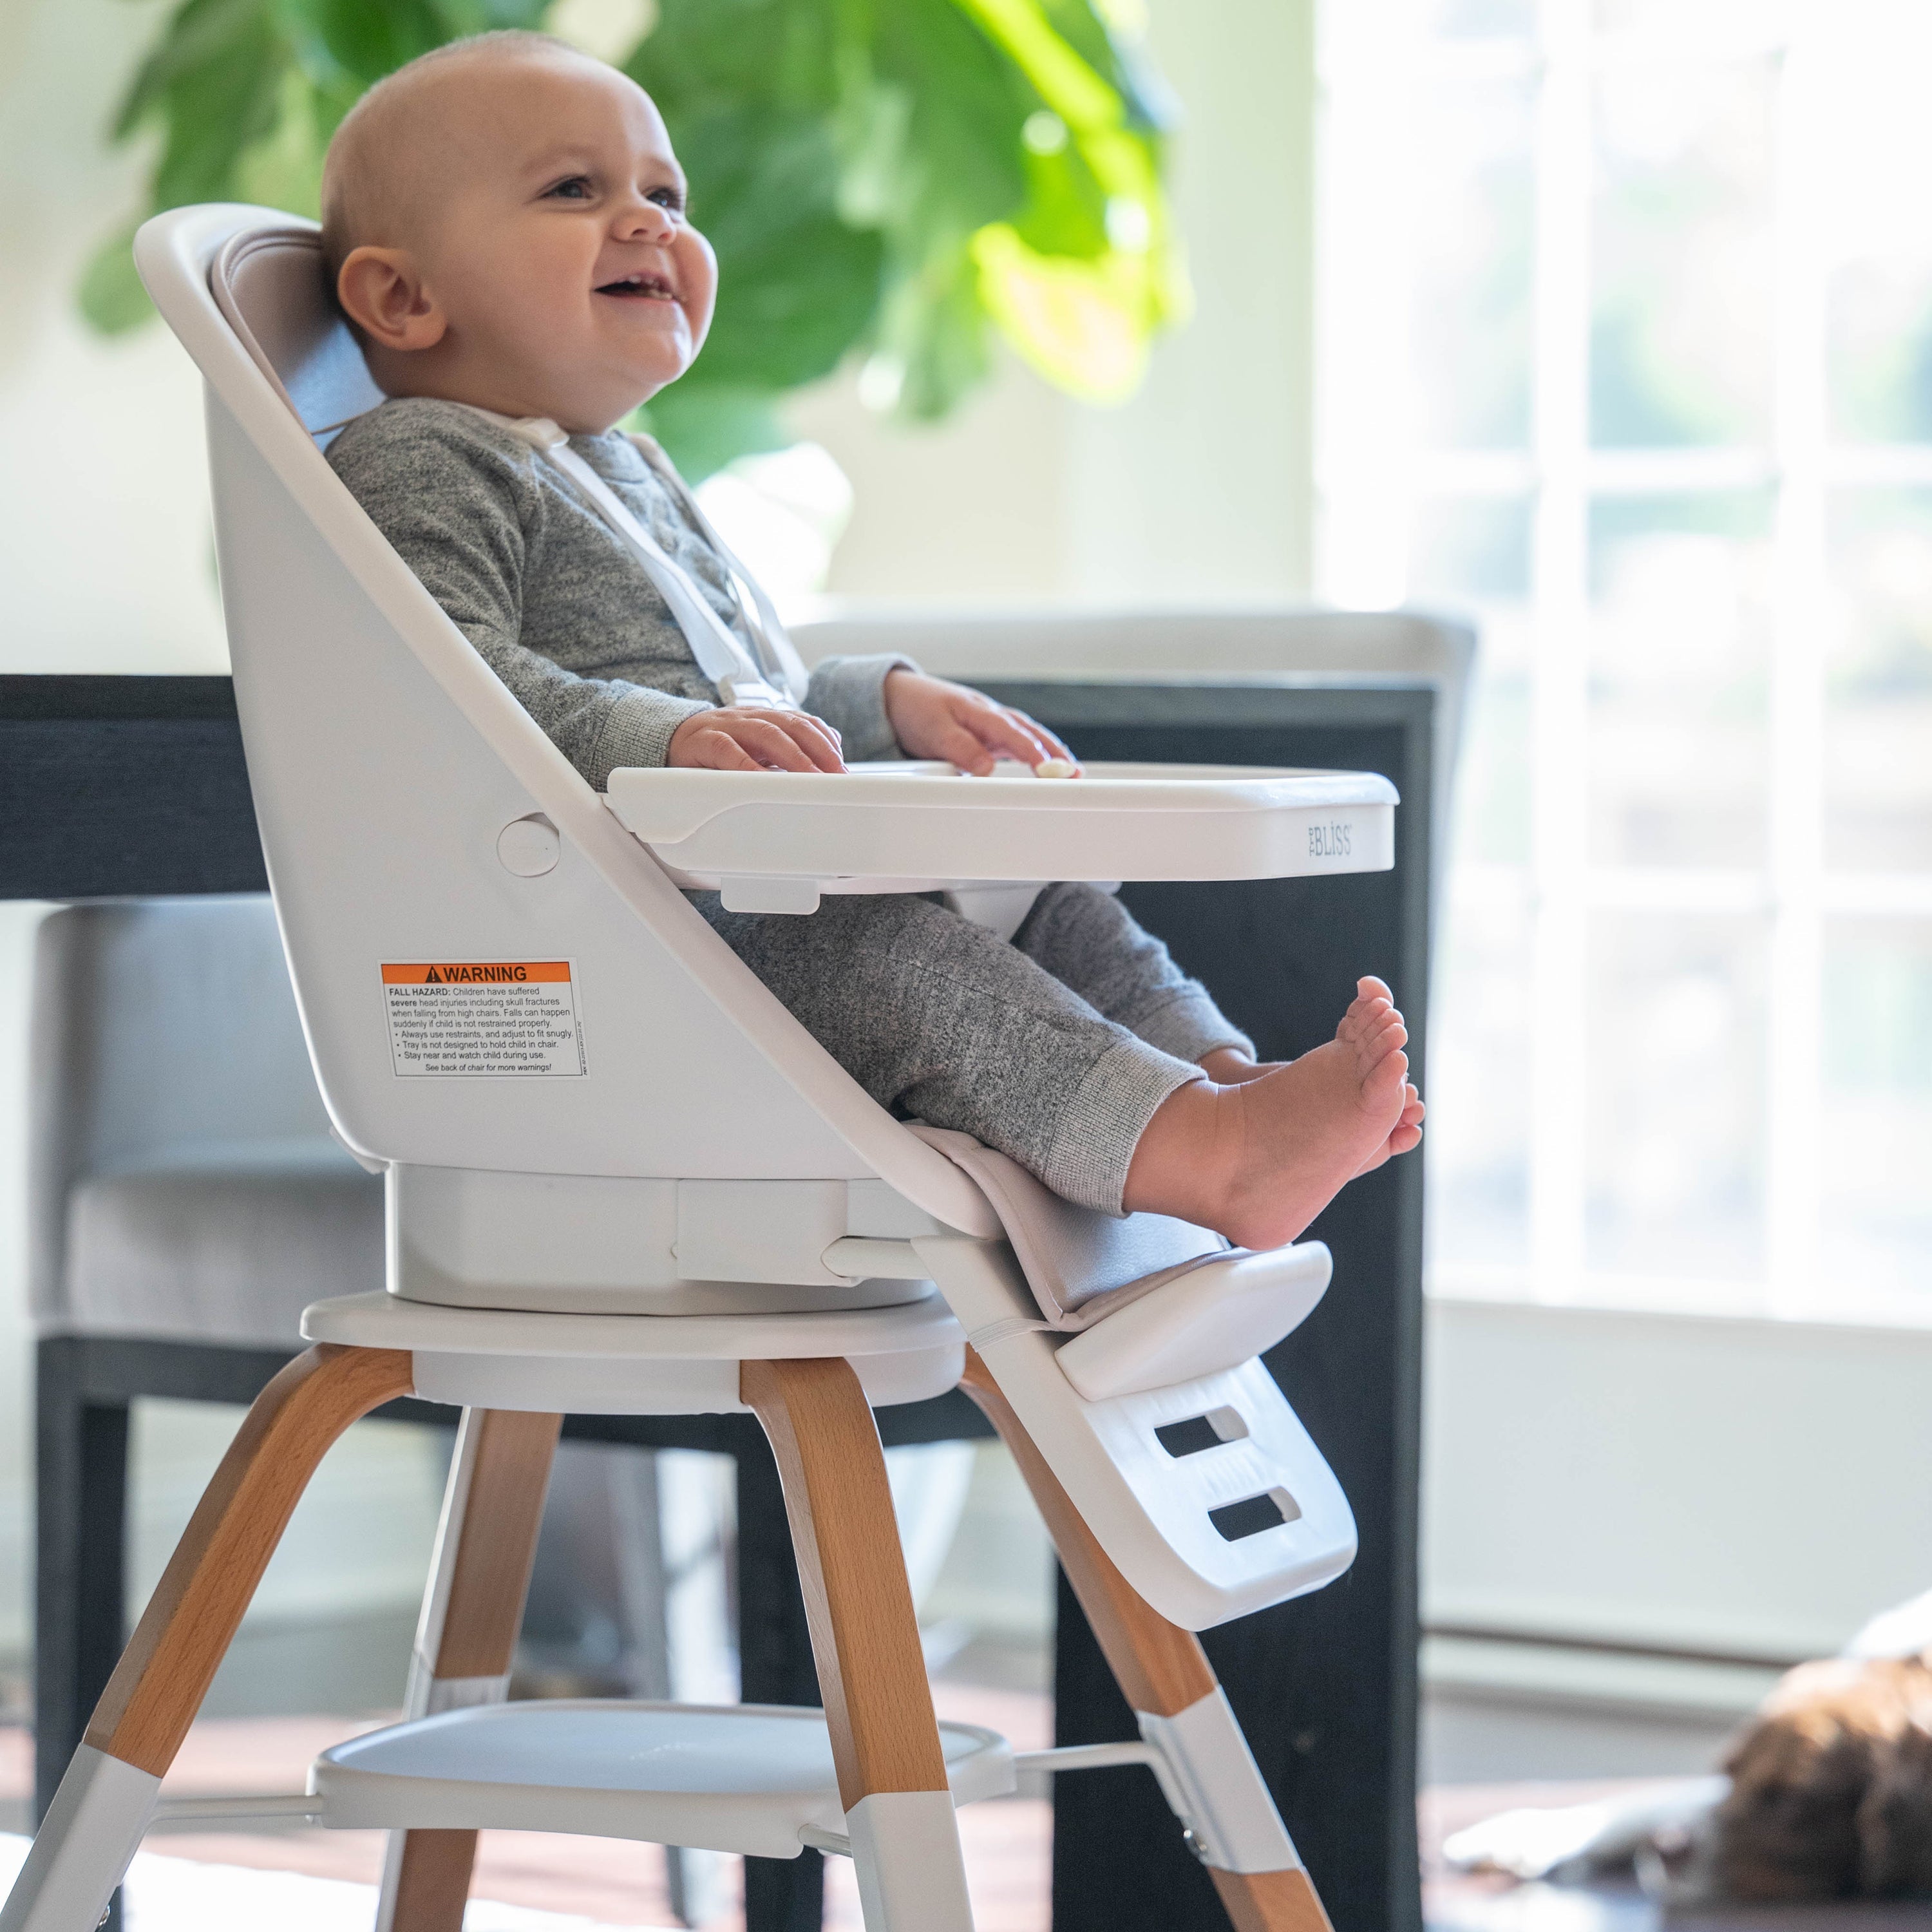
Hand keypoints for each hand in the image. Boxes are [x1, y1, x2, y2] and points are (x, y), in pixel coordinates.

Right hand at [667, 705, 845, 772]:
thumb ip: (789, 748)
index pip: (804, 722)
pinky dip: (748, 766)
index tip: (843, 768)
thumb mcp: (756, 747)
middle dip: (819, 752)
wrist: (669, 740)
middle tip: (836, 778)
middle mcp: (751, 717)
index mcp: (766, 718)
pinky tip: (763, 782)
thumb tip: (830, 752)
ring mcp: (727, 726)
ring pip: (767, 734)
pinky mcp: (703, 741)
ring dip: (794, 758)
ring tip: (811, 781)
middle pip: (793, 726)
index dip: (826, 743)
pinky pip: (728, 751)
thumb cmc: (718, 750)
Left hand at [884, 669, 1077, 775]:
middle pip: (1031, 733)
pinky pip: (1018, 744)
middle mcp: (992, 717)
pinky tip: (1048, 768)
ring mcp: (992, 726)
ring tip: (1072, 773)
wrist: (900, 698)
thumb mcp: (933, 728)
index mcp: (980, 711)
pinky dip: (1036, 754)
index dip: (1030, 752)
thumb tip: (986, 768)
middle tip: (1074, 773)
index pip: (1012, 733)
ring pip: (1029, 738)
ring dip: (1052, 753)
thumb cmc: (917, 709)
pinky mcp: (989, 737)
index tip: (1046, 770)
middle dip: (1055, 753)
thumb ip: (959, 747)